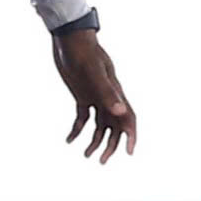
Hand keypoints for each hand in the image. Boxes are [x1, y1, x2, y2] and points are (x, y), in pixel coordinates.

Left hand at [53, 29, 134, 162]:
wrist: (69, 39)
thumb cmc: (84, 53)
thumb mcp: (94, 74)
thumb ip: (107, 92)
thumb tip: (119, 110)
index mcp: (116, 93)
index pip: (129, 119)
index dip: (131, 136)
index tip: (129, 153)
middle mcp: (108, 97)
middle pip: (114, 126)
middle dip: (110, 145)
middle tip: (101, 161)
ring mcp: (95, 96)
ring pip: (99, 125)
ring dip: (94, 141)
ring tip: (86, 156)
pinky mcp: (81, 95)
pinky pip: (83, 117)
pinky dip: (77, 129)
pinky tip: (68, 140)